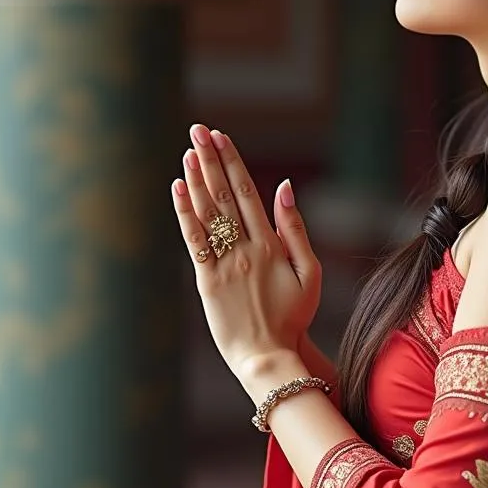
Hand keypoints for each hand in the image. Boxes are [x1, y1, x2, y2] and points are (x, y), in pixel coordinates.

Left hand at [171, 124, 321, 375]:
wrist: (269, 356)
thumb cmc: (293, 316)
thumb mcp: (308, 272)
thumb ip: (295, 229)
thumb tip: (284, 187)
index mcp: (271, 245)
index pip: (249, 192)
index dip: (233, 162)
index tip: (222, 137)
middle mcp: (246, 249)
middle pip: (226, 195)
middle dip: (211, 160)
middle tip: (200, 130)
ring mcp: (224, 264)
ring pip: (208, 214)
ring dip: (197, 179)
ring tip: (188, 151)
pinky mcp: (206, 281)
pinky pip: (194, 241)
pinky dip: (184, 213)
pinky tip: (178, 190)